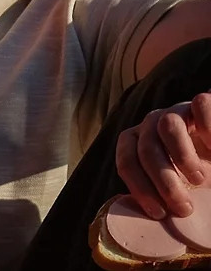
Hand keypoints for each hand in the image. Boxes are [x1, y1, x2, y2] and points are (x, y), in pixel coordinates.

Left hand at [116, 93, 210, 218]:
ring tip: (199, 180)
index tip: (158, 213)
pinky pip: (200, 106)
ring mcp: (178, 111)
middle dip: (163, 181)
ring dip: (182, 156)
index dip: (139, 187)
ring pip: (167, 125)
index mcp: (140, 143)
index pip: (126, 159)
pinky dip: (209, 129)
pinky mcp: (202, 103)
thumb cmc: (202, 176)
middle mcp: (153, 124)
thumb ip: (161, 195)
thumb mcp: (180, 188)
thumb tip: (145, 224)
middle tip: (184, 208)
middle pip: (145, 146)